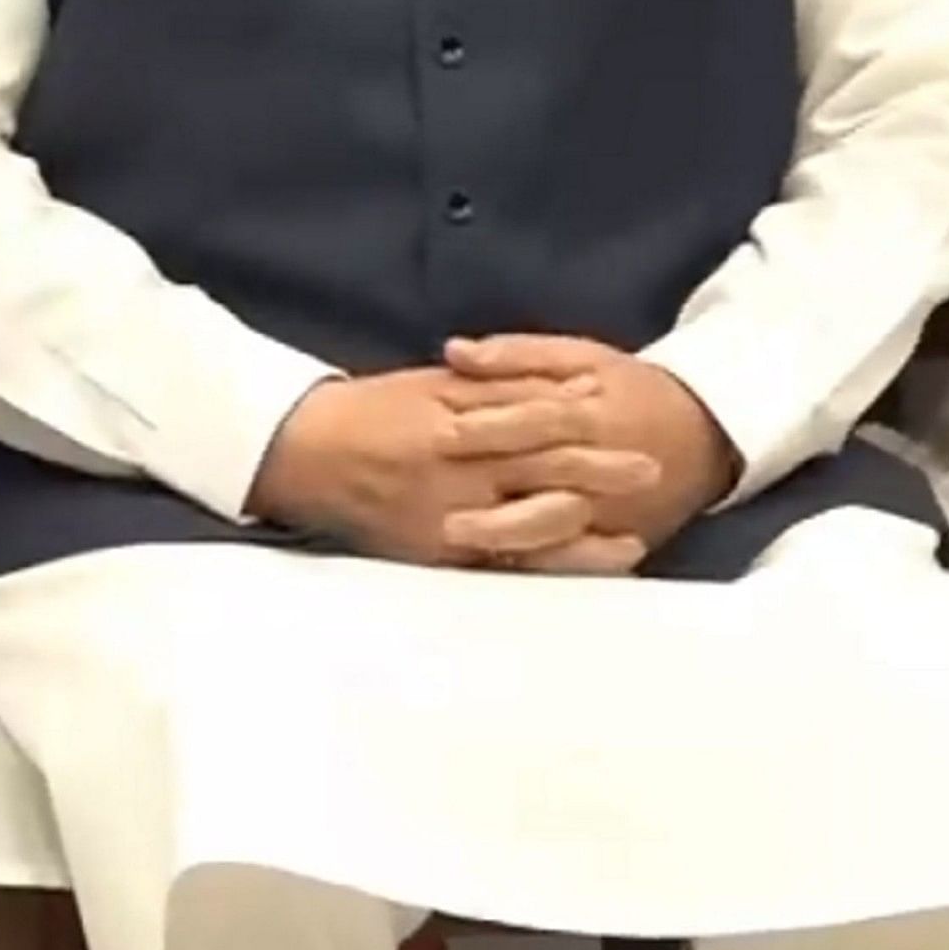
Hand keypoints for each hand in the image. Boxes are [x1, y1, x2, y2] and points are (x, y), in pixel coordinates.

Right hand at [243, 368, 666, 571]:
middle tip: (652, 468)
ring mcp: (444, 517)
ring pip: (531, 525)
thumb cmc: (363, 412)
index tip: (617, 411)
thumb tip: (556, 390)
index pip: (530, 417)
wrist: (296, 453)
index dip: (578, 416)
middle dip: (601, 470)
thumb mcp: (423, 385)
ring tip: (633, 529)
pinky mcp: (434, 551)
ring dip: (585, 527)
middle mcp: (452, 473)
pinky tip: (581, 563)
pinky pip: (502, 563)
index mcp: (449, 423)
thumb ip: (488, 388)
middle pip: (542, 471)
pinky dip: (548, 562)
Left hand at [437, 334, 740, 564]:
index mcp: (595, 414)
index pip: (540, 419)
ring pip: (560, 526)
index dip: (494, 427)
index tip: (445, 433)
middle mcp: (606, 466)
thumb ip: (515, 354)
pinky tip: (491, 563)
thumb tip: (454, 352)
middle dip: (495, 492)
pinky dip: (536, 560)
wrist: (705, 434)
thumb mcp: (580, 356)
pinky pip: (577, 556)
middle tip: (440, 500)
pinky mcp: (620, 538)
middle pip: (548, 481)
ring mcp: (615, 508)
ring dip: (510, 533)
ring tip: (454, 536)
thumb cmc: (627, 389)